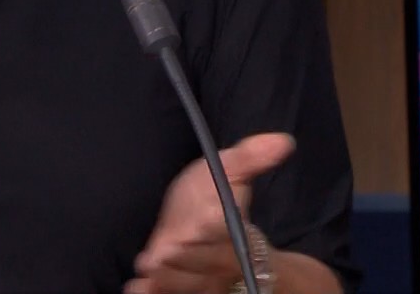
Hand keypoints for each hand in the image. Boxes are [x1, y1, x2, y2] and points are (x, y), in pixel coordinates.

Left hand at [126, 132, 294, 293]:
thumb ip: (250, 157)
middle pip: (213, 264)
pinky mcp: (186, 287)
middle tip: (166, 250)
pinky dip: (154, 292)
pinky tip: (137, 289)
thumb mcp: (230, 168)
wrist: (206, 221)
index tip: (208, 216)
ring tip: (150, 267)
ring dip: (171, 278)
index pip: (234, 232)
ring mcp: (206, 278)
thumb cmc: (216, 192)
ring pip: (194, 285)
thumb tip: (283, 140)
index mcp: (238, 229)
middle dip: (191, 257)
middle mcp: (225, 259)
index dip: (220, 226)